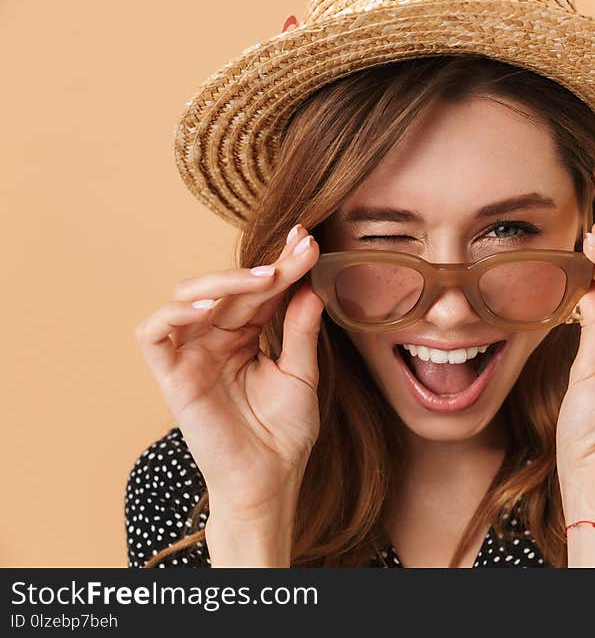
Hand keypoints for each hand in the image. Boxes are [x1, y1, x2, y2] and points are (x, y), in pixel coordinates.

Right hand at [133, 225, 324, 519]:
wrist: (269, 479)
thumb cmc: (284, 432)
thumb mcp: (300, 374)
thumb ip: (300, 330)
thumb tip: (310, 287)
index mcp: (246, 336)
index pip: (260, 291)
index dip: (283, 266)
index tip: (309, 244)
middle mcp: (215, 339)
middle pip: (231, 289)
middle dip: (265, 267)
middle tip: (298, 252)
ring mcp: (191, 354)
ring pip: (187, 297)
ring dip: (223, 281)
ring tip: (265, 278)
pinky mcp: (170, 375)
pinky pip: (154, 333)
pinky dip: (175, 313)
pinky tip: (210, 308)